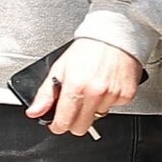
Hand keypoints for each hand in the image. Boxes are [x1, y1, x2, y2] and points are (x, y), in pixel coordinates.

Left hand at [25, 38, 143, 136]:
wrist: (115, 34)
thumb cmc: (88, 48)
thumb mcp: (60, 67)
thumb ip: (46, 94)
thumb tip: (34, 112)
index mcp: (75, 86)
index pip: (63, 123)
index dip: (58, 125)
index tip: (58, 122)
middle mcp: (95, 93)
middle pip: (81, 128)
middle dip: (74, 121)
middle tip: (75, 106)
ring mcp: (112, 95)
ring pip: (98, 117)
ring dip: (93, 108)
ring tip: (93, 88)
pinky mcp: (126, 95)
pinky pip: (114, 108)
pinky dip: (109, 100)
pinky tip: (106, 85)